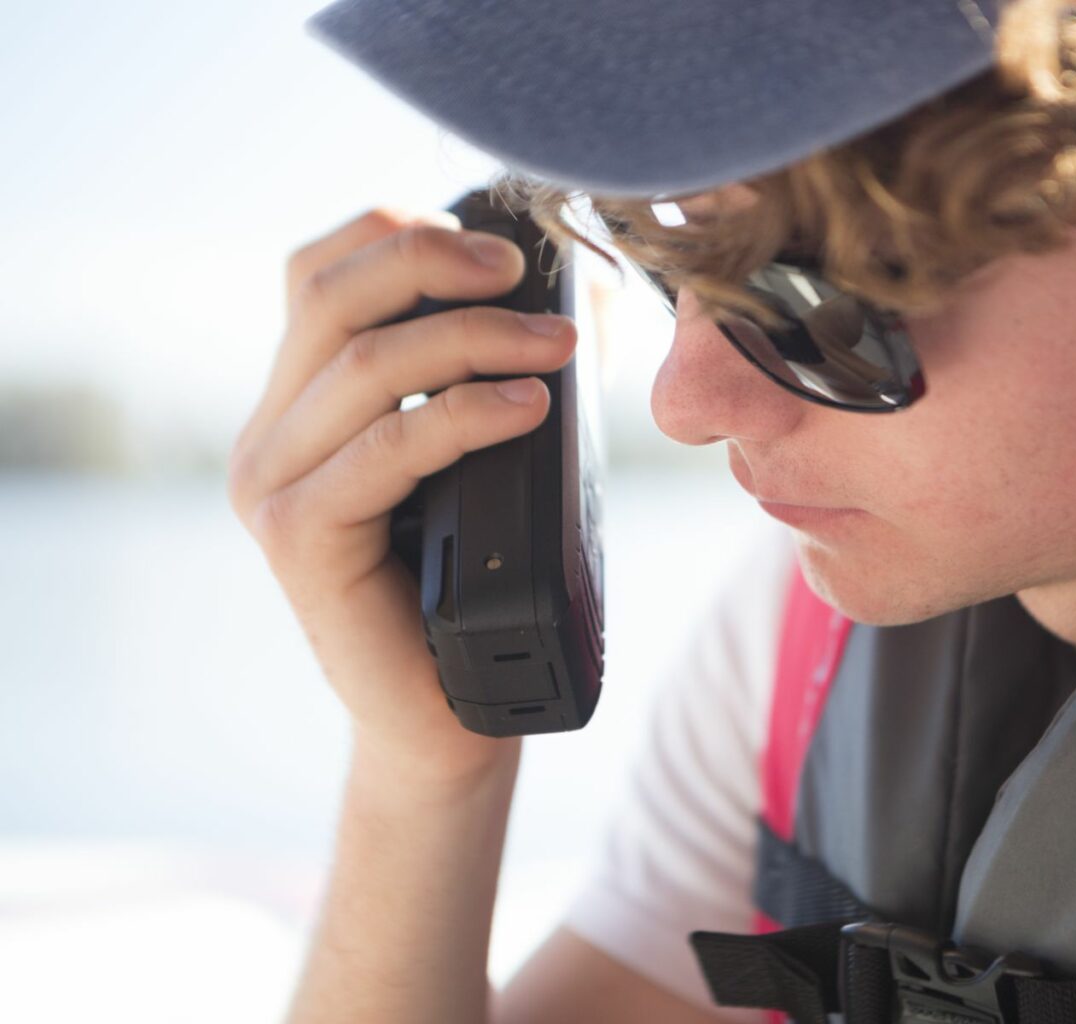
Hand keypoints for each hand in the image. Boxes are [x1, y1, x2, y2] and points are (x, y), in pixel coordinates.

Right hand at [227, 205, 576, 790]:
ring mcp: (272, 485)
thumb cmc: (478, 580)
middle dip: (435, 265)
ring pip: (363, 365)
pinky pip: (387, 449)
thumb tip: (565, 299)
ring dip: (474, 338)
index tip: (495, 247)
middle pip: (330, 297)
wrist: (451, 710)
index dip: (398, 235)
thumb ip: (478, 378)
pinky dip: (464, 414)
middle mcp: (268, 434)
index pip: (316, 273)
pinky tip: (528, 409)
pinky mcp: (301, 538)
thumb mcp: (476, 456)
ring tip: (558, 347)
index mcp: (299, 403)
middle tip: (525, 274)